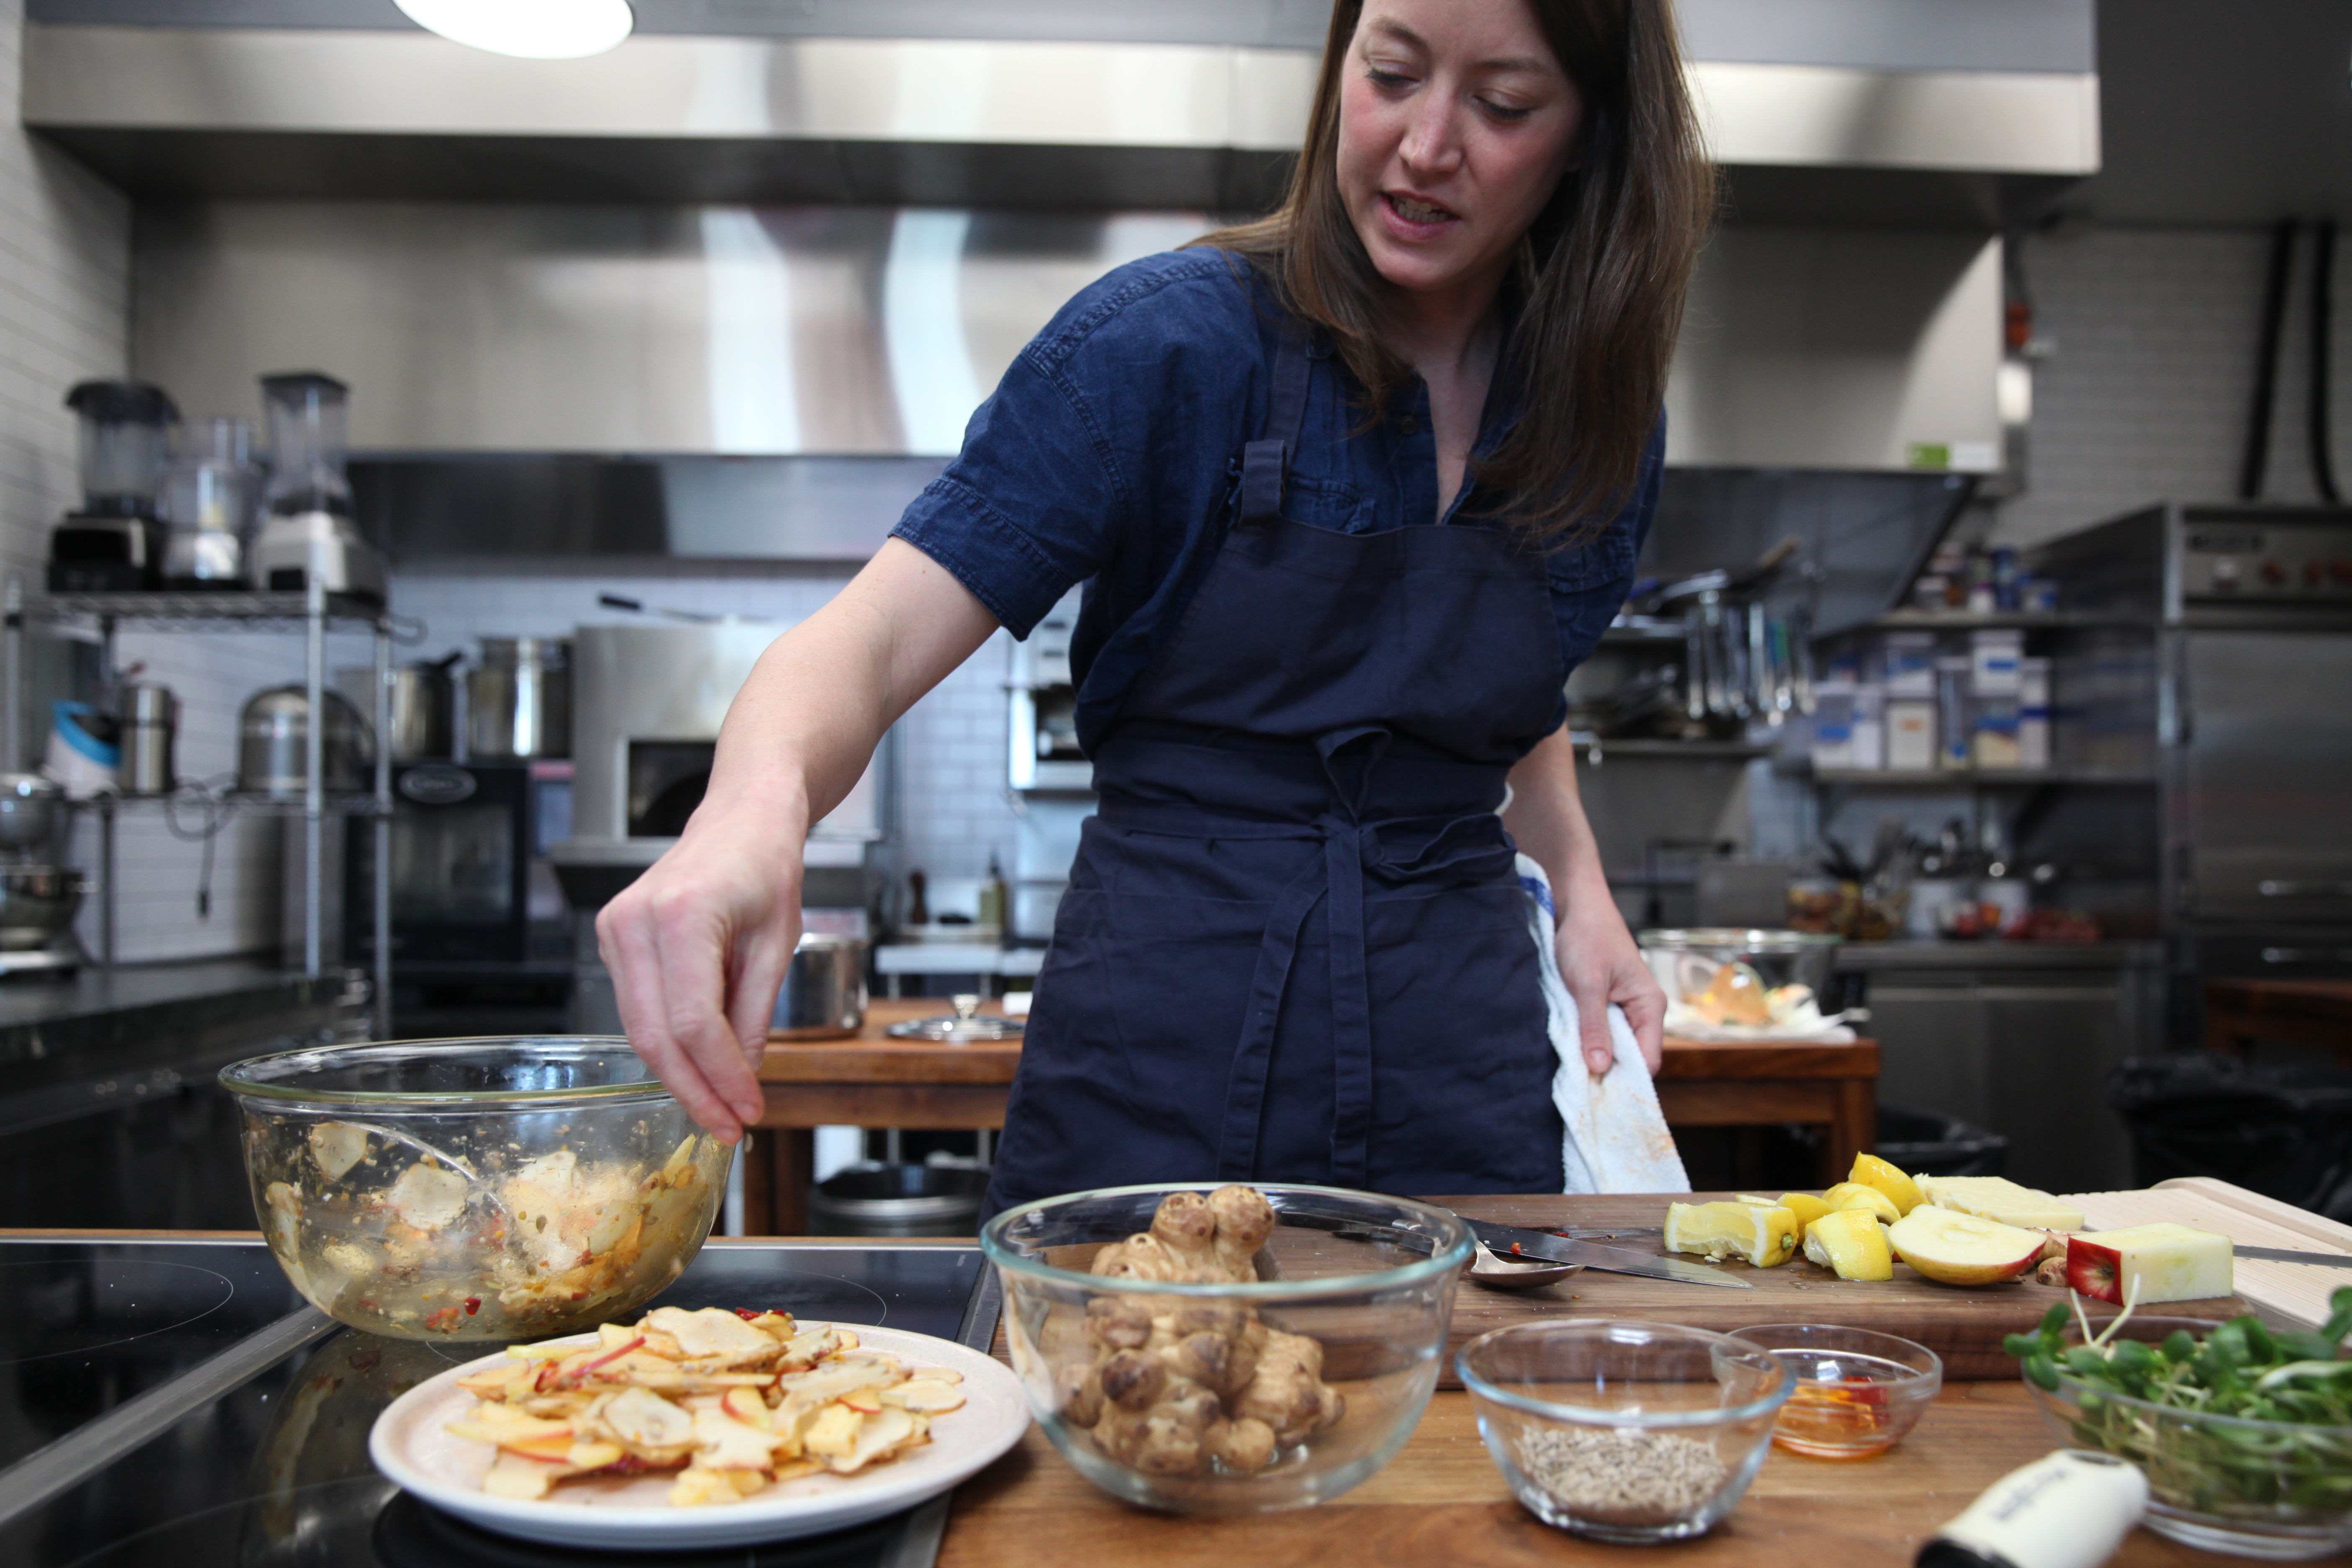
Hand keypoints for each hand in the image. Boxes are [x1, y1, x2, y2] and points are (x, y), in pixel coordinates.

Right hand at [595, 814, 801, 1142]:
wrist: (741, 819)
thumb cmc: (766, 867)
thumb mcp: (777, 945)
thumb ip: (755, 1016)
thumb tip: (743, 1080)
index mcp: (683, 916)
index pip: (694, 1023)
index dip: (721, 1077)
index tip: (749, 1111)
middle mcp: (636, 922)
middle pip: (657, 1036)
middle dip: (695, 1091)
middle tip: (730, 1127)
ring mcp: (616, 929)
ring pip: (640, 1029)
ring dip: (681, 1075)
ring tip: (721, 1106)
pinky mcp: (613, 938)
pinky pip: (638, 1008)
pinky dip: (669, 1042)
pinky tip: (700, 1064)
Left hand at [1555, 897, 1664, 1074]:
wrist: (1576, 907)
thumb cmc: (1587, 937)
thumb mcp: (1587, 984)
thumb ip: (1594, 1026)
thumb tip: (1599, 1068)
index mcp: (1650, 1006)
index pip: (1648, 1061)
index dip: (1625, 1080)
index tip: (1598, 1095)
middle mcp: (1643, 1012)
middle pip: (1632, 1059)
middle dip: (1607, 1072)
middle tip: (1578, 1086)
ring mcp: (1625, 1010)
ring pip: (1615, 1048)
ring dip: (1594, 1056)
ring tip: (1571, 1068)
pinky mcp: (1607, 1006)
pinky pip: (1602, 1034)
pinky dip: (1587, 1042)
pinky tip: (1569, 1047)